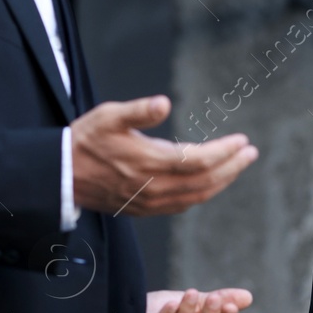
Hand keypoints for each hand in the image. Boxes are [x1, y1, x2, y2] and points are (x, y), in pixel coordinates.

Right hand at [73, 96, 257, 216]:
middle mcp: (154, 187)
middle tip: (250, 153)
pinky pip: (183, 205)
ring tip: (238, 166)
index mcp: (149, 162)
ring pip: (197, 196)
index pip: (200, 160)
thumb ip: (138, 110)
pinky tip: (210, 184)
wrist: (62, 175)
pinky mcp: (145, 209)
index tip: (242, 140)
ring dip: (222, 182)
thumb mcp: (109, 116)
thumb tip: (164, 103)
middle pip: (205, 181)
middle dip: (232, 167)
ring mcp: (150, 202)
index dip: (225, 152)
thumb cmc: (86, 140)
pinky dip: (202, 194)